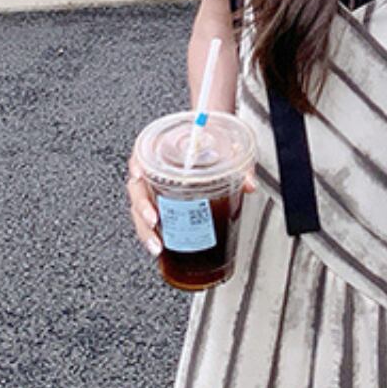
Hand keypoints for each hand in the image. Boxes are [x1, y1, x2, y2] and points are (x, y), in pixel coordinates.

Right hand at [125, 149, 257, 258]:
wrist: (213, 139)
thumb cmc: (212, 140)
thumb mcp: (227, 145)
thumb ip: (238, 164)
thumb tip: (249, 184)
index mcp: (161, 149)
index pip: (141, 153)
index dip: (137, 165)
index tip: (139, 175)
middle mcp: (153, 170)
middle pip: (137, 189)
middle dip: (142, 208)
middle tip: (154, 222)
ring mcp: (155, 189)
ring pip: (141, 209)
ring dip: (146, 230)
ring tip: (157, 245)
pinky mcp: (163, 205)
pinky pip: (152, 220)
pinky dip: (154, 235)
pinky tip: (161, 248)